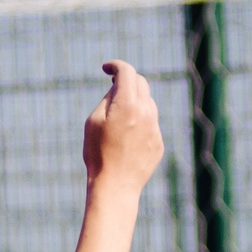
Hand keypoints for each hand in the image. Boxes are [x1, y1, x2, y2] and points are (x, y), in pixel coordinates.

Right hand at [84, 61, 162, 191]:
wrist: (115, 185)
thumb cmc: (98, 153)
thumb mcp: (93, 122)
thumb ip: (107, 100)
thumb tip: (117, 88)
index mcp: (128, 104)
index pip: (127, 72)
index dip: (116, 66)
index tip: (107, 68)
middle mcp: (146, 112)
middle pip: (141, 84)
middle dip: (127, 81)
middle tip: (112, 86)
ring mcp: (155, 127)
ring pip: (148, 103)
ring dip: (135, 102)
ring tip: (118, 117)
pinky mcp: (158, 142)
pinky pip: (150, 123)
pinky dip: (140, 121)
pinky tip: (125, 138)